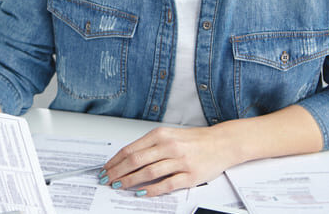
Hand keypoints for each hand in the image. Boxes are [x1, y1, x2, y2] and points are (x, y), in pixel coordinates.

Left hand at [99, 125, 234, 196]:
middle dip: (118, 172)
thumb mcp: (169, 135)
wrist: (222, 143)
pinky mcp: (190, 175)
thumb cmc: (195, 140)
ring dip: (130, 181)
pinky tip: (141, 192)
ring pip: (148, 172)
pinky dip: (151, 189)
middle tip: (108, 179)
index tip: (106, 169)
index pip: (131, 149)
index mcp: (160, 134)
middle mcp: (169, 146)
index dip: (115, 161)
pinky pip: (166, 184)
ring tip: (119, 186)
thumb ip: (150, 145)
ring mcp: (180, 161)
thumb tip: (127, 159)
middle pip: (135, 161)